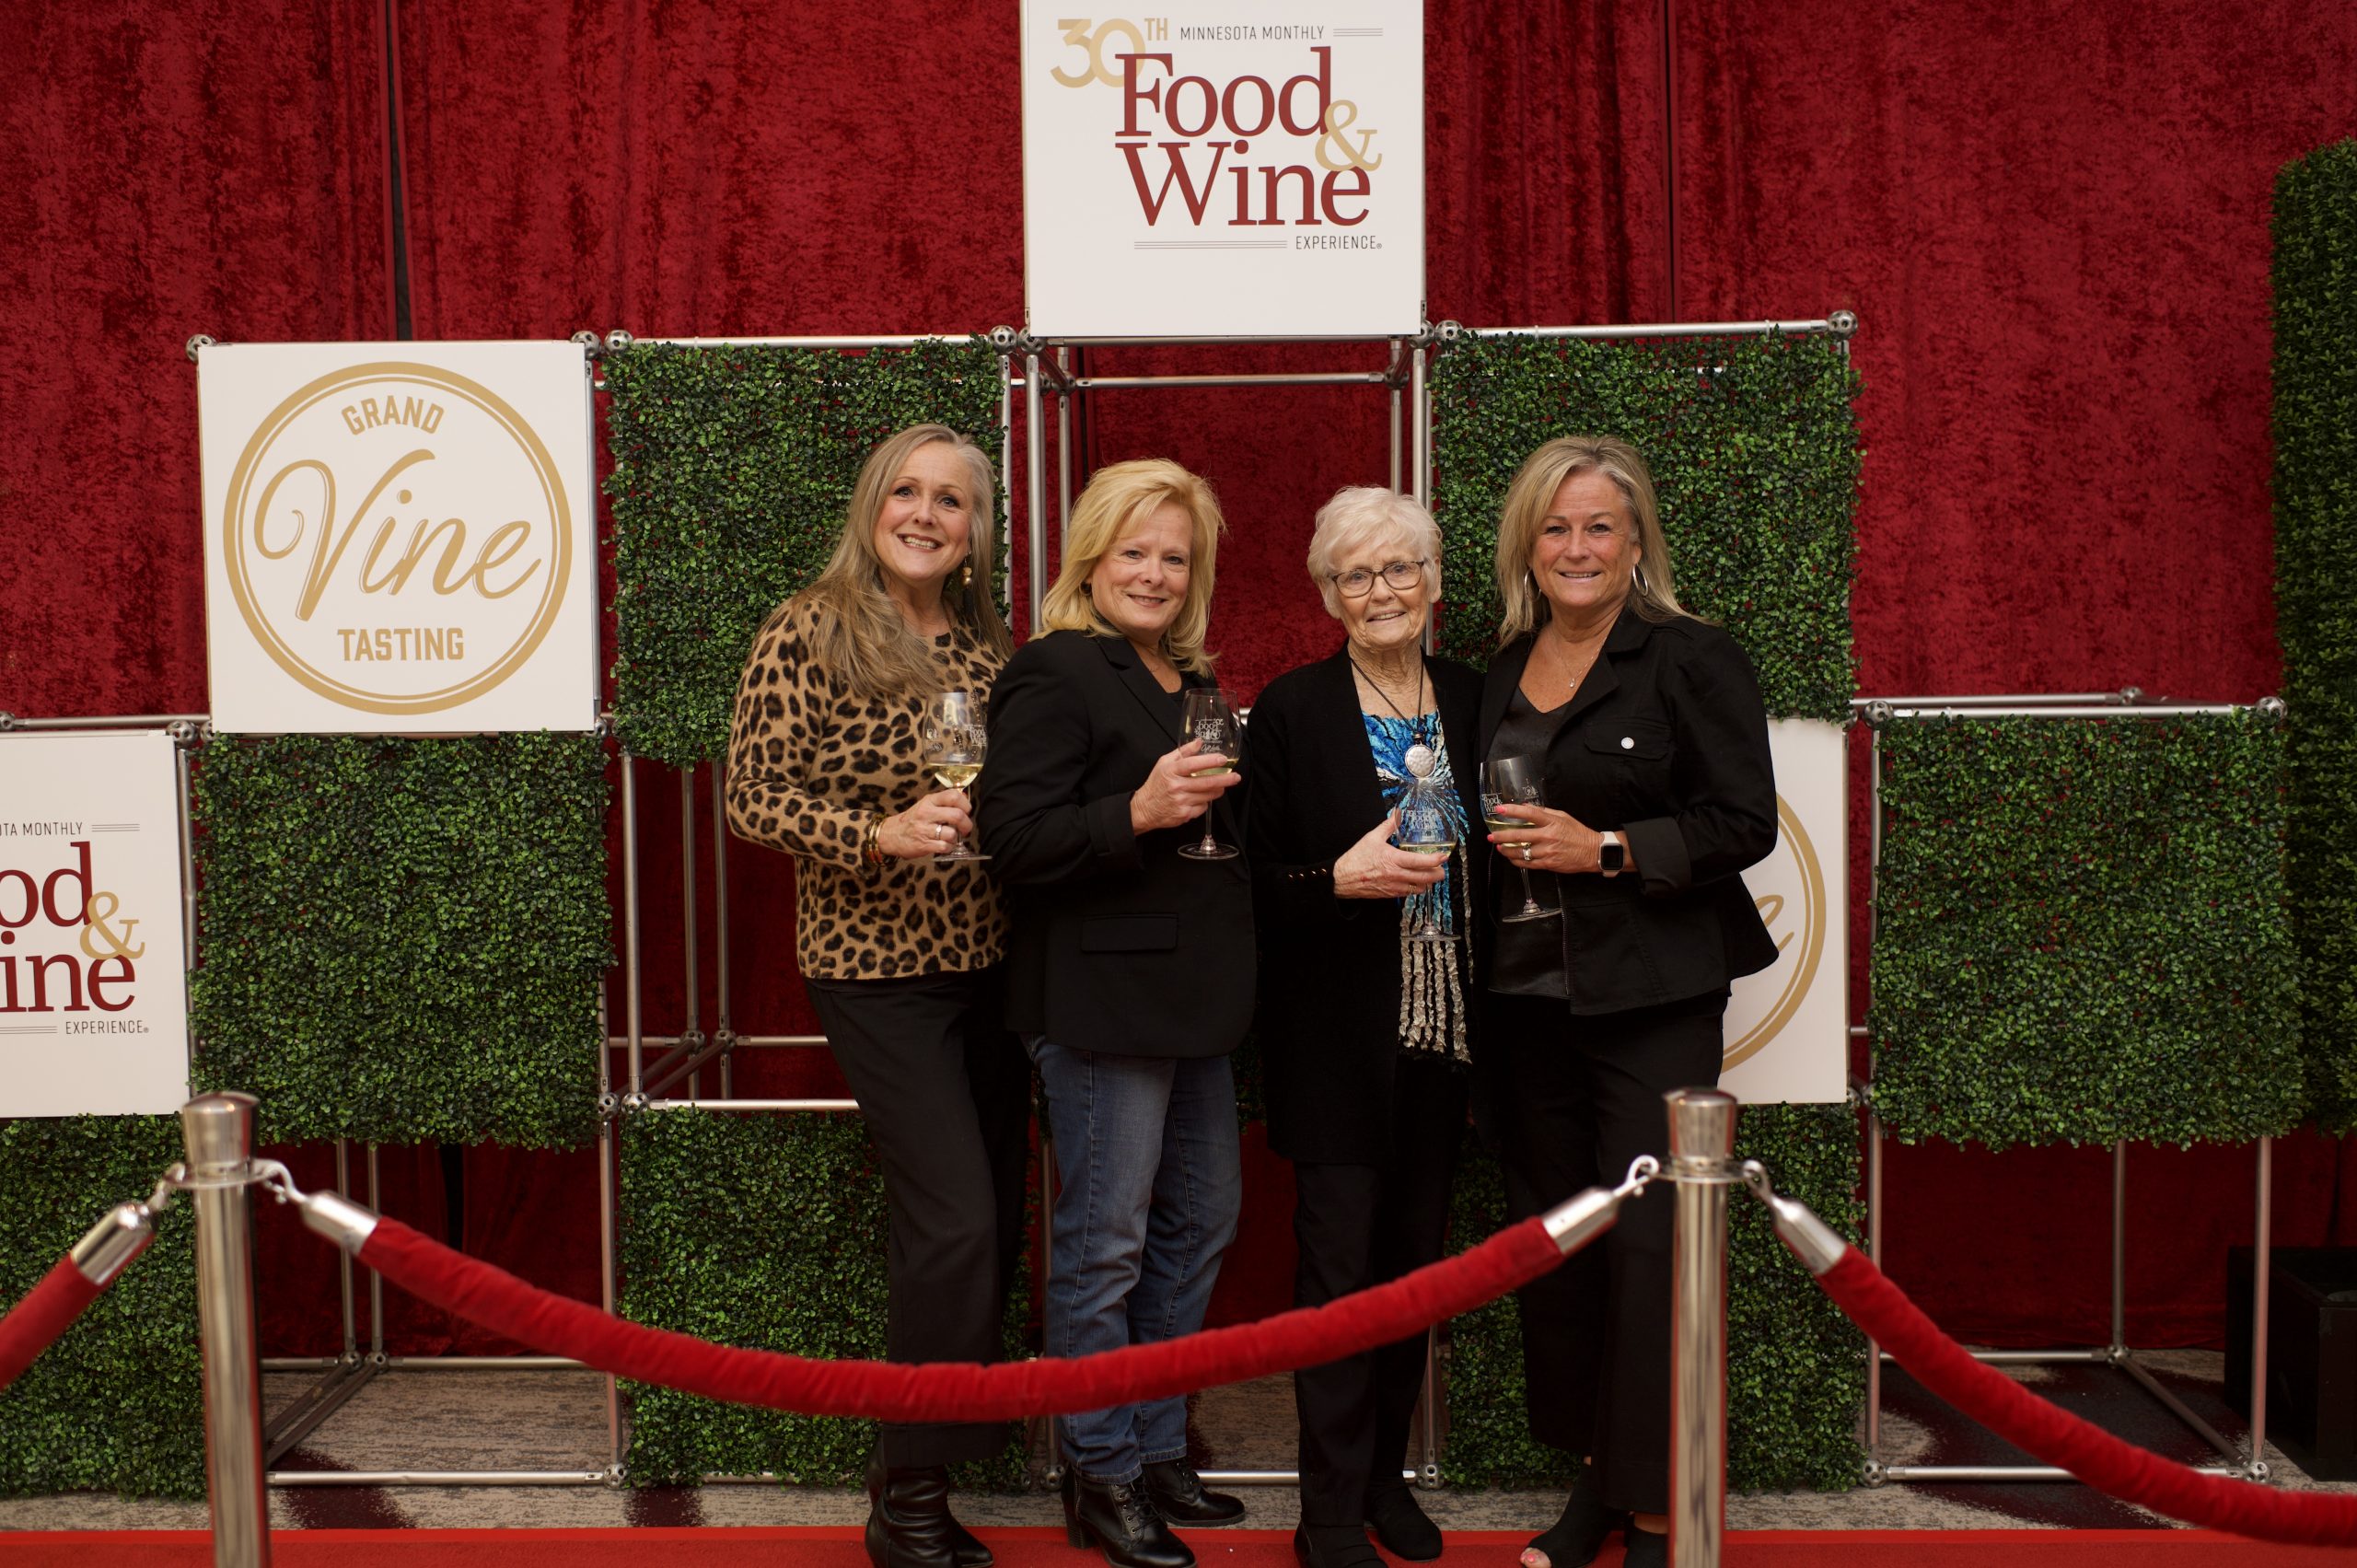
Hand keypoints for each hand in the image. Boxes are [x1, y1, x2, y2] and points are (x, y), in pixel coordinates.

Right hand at [878, 789, 973, 858]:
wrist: (891, 834)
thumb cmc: (913, 819)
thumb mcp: (926, 804)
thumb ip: (944, 801)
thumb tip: (964, 796)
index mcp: (929, 801)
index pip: (953, 796)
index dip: (965, 804)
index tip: (966, 811)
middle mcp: (927, 813)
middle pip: (957, 815)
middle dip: (967, 824)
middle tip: (965, 828)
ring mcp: (925, 829)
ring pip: (952, 833)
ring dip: (956, 838)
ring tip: (951, 838)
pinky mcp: (924, 844)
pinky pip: (945, 847)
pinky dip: (949, 847)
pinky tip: (944, 845)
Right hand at [1130, 739, 1242, 834]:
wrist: (1144, 809)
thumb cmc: (1155, 784)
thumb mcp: (1164, 763)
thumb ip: (1183, 752)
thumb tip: (1199, 742)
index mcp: (1171, 771)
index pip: (1192, 764)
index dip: (1209, 761)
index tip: (1223, 759)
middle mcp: (1176, 786)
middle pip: (1206, 782)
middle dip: (1225, 779)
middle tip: (1235, 776)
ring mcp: (1181, 801)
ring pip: (1208, 795)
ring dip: (1218, 790)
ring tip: (1221, 785)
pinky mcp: (1184, 814)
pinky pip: (1203, 807)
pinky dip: (1205, 802)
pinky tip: (1200, 798)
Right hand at [1332, 810, 1449, 899]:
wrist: (1342, 878)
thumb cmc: (1356, 858)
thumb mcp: (1372, 837)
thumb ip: (1388, 826)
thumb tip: (1397, 814)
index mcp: (1393, 860)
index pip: (1421, 862)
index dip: (1436, 860)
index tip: (1443, 857)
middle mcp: (1396, 875)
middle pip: (1426, 878)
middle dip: (1438, 874)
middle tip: (1441, 869)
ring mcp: (1394, 887)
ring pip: (1419, 888)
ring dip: (1428, 882)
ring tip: (1429, 875)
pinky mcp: (1390, 894)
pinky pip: (1408, 893)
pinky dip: (1415, 888)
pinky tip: (1414, 881)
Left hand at [1486, 802, 1604, 873]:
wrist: (1592, 852)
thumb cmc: (1578, 833)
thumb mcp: (1563, 816)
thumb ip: (1544, 812)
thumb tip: (1527, 807)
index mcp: (1552, 822)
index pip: (1528, 813)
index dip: (1512, 811)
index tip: (1500, 809)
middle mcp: (1548, 836)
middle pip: (1519, 835)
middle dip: (1501, 836)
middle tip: (1491, 836)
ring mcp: (1547, 851)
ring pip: (1521, 852)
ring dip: (1507, 850)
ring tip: (1499, 847)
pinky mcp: (1548, 864)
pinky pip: (1527, 863)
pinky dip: (1517, 861)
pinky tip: (1511, 857)